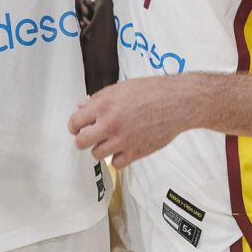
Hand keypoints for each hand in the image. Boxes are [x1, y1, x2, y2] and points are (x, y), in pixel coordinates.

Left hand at [68, 76, 190, 168]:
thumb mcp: (121, 88)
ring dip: (101, 148)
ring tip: (110, 140)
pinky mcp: (136, 152)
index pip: (75, 122)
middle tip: (89, 137)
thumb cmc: (152, 91)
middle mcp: (110, 124)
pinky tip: (123, 148)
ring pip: (97, 154)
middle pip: (81, 142)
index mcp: (104, 105)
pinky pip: (116, 164)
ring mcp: (122, 140)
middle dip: (83, 140)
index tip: (76, 129)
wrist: (177, 102)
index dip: (73, 126)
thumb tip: (82, 107)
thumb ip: (99, 98)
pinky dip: (117, 158)